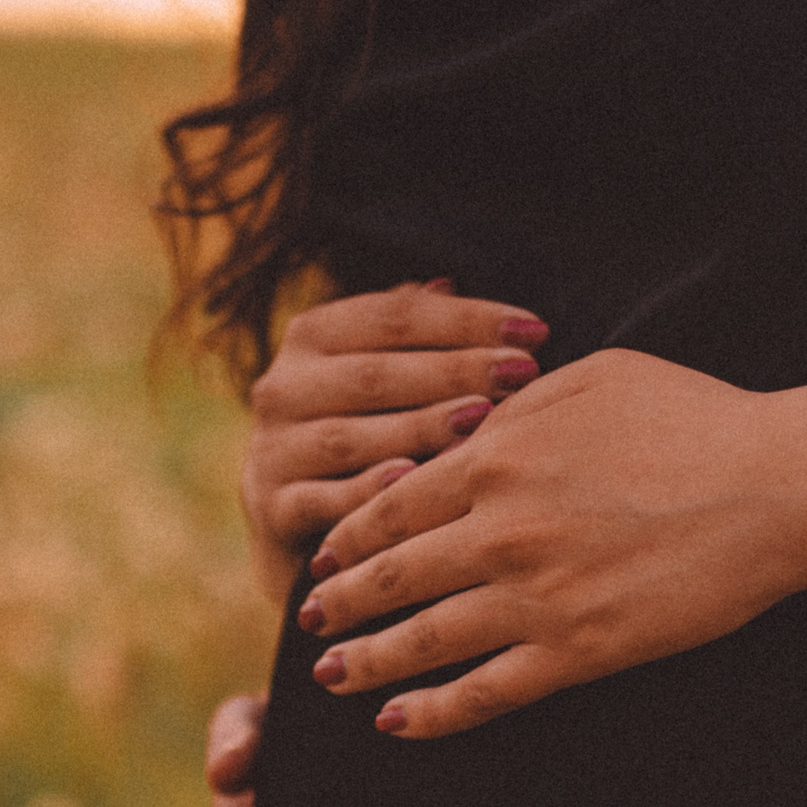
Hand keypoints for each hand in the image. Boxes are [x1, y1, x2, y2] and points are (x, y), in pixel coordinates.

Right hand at [241, 282, 548, 599]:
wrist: (299, 524)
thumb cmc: (366, 431)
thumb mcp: (380, 373)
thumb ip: (408, 330)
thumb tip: (448, 282)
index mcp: (311, 336)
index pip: (395, 316)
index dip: (466, 320)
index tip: (535, 331)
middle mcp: (283, 385)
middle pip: (376, 373)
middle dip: (455, 371)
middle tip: (522, 373)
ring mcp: (273, 448)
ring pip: (351, 435)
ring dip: (419, 427)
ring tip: (482, 420)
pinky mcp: (271, 506)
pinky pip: (324, 499)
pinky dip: (367, 491)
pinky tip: (414, 480)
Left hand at [296, 348, 806, 737]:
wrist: (776, 488)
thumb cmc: (696, 419)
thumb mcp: (593, 377)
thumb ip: (517, 405)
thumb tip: (469, 428)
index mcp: (497, 457)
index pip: (392, 505)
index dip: (348, 537)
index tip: (324, 558)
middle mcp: (500, 529)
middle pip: (393, 576)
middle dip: (340, 604)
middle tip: (310, 622)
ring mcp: (535, 596)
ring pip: (424, 640)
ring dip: (367, 663)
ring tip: (332, 678)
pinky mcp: (578, 651)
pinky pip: (485, 691)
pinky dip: (432, 712)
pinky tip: (398, 723)